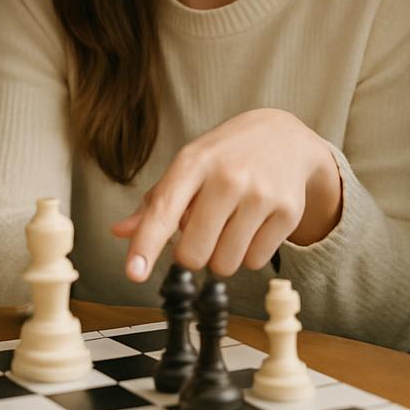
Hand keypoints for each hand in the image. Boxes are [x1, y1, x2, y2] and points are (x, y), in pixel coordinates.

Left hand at [111, 109, 341, 280]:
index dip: (147, 243)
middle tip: (201, 229)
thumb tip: (120, 232)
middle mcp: (227, 177)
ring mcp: (260, 194)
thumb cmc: (226, 154)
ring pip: (225, 264)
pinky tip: (253, 223)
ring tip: (229, 223)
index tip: (134, 272)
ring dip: (221, 255)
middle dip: (192, 253)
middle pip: (194, 253)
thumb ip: (156, 201)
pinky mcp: (288, 212)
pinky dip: (248, 252)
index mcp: (194, 162)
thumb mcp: (189, 165)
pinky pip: (254, 262)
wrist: (284, 137)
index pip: (164, 209)